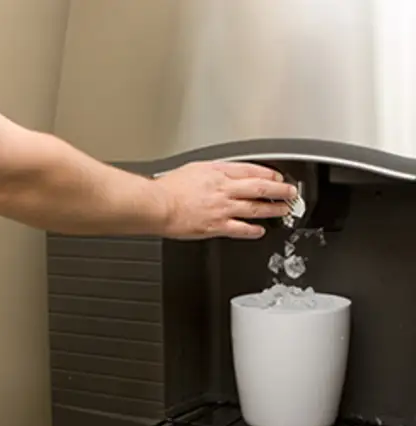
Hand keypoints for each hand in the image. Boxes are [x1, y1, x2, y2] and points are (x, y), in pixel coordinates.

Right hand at [153, 160, 296, 238]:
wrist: (159, 205)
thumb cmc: (169, 188)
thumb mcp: (194, 169)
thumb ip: (213, 171)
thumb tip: (225, 172)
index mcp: (218, 172)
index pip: (251, 170)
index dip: (269, 174)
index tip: (277, 177)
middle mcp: (224, 189)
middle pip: (259, 188)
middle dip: (279, 190)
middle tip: (291, 192)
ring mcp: (223, 209)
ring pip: (255, 208)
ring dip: (273, 209)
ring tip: (283, 210)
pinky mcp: (217, 226)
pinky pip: (241, 229)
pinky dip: (253, 231)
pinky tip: (260, 231)